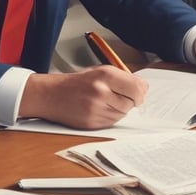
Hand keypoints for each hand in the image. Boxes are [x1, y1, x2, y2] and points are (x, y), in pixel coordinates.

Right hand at [18, 66, 148, 129]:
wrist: (51, 95)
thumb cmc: (76, 82)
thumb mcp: (99, 71)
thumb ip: (121, 78)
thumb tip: (143, 88)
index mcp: (104, 75)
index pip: (136, 87)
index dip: (141, 91)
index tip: (140, 91)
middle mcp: (101, 92)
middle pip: (131, 102)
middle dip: (130, 100)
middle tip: (120, 95)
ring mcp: (96, 109)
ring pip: (123, 113)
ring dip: (120, 109)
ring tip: (106, 101)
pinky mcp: (92, 123)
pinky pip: (112, 122)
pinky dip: (110, 116)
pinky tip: (99, 109)